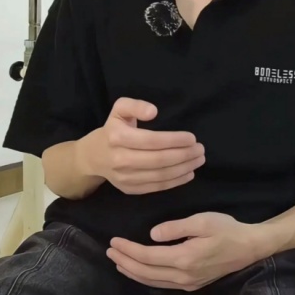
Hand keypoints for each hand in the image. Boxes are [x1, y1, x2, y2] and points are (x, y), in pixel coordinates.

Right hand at [80, 97, 204, 193]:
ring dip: (184, 168)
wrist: (94, 157)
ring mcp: (125, 177)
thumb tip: (153, 111)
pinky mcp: (130, 189)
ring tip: (198, 160)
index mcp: (117, 137)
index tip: (192, 138)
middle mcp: (120, 160)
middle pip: (159, 160)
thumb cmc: (113, 129)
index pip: (151, 140)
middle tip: (200, 150)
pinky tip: (188, 173)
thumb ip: (135, 105)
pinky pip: (157, 187)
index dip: (174, 140)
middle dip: (184, 155)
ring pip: (160, 175)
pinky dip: (176, 181)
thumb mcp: (119, 109)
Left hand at [107, 211, 260, 289]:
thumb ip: (175, 228)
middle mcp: (183, 276)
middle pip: (145, 272)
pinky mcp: (192, 285)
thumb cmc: (227, 230)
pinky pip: (162, 284)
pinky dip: (146, 278)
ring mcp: (188, 283)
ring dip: (132, 272)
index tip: (114, 241)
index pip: (147, 256)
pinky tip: (138, 271)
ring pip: (152, 282)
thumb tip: (152, 235)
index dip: (128, 250)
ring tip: (118, 262)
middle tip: (109, 251)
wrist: (249, 247)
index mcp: (184, 258)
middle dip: (125, 262)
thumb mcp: (202, 221)